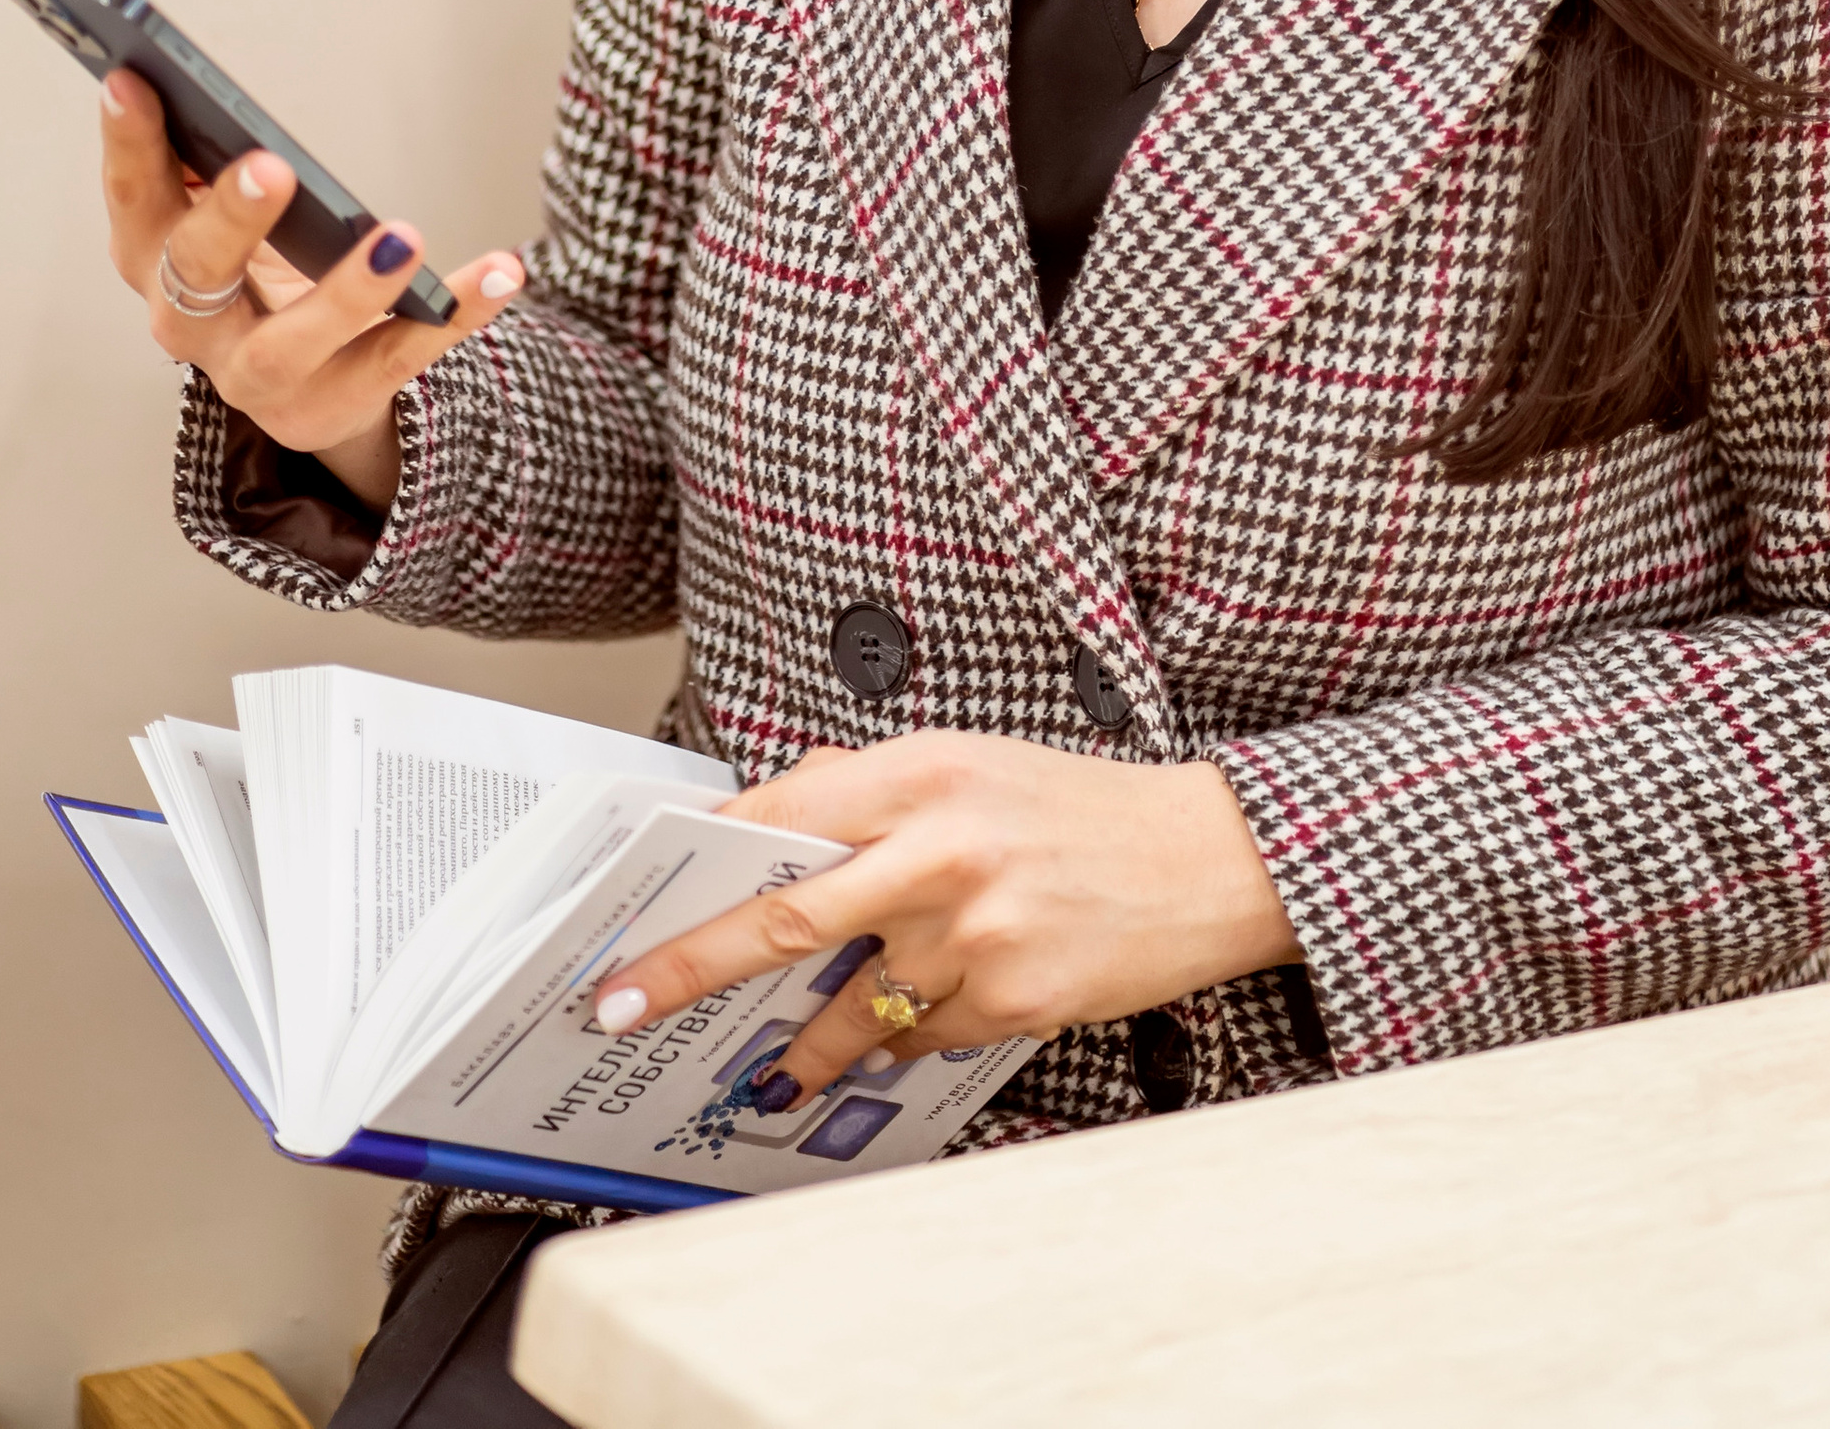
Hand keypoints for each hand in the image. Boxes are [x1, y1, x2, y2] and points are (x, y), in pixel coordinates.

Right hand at [98, 67, 524, 514]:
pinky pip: (400, 358)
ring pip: (291, 343)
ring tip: (402, 237)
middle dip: (230, 218)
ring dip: (347, 289)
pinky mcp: (334, 404)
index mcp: (155, 263)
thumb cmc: (257, 274)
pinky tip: (501, 272)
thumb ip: (208, 160)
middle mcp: (192, 326)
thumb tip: (196, 79)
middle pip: (197, 273)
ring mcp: (259, 379)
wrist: (305, 387)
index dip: (126, 144)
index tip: (131, 78)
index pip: (133, 201)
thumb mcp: (222, 218)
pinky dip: (454, 313)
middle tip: (273, 165)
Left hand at [588, 731, 1300, 1110]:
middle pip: (783, 922)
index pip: (779, 816)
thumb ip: (870, 789)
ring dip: (802, 1043)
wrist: (1205, 858)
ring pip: (848, 1008)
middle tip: (624, 1002)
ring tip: (771, 1067)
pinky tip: (917, 1017)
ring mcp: (974, 934)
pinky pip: (916, 1038)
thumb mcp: (969, 763)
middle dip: (689, 969)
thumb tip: (770, 822)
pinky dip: (900, 1037)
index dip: (699, 866)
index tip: (636, 908)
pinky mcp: (1010, 1002)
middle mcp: (941, 849)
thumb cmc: (1075, 807)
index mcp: (923, 771)